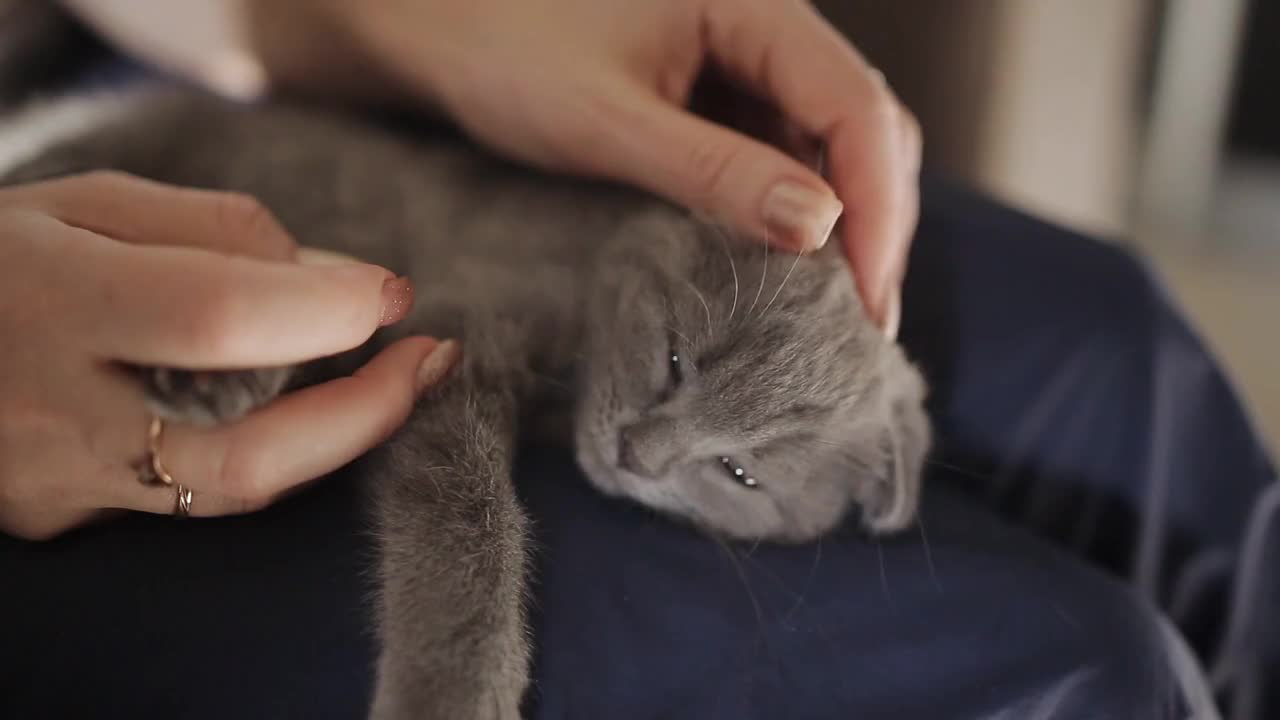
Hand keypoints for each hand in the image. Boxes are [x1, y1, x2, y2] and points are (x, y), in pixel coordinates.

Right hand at [0, 172, 456, 539]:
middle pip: (244, 455)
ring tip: (394, 382)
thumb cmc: (3, 254)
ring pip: (231, 489)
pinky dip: (269, 447)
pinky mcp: (68, 518)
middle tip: (433, 362)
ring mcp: (58, 484)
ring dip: (334, 439)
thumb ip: (219, 233)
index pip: (215, 317)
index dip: (325, 308)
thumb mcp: (87, 203)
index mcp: (50, 300)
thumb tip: (343, 280)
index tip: (390, 293)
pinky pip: (196, 491)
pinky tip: (301, 402)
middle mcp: (54, 412)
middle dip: (365, 416)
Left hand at [245, 0, 918, 335]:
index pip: (857, 105)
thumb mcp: (609, 122)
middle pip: (863, 125)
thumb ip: (716, 170)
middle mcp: (765, 27)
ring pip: (831, 145)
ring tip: (836, 314)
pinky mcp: (721, 96)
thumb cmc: (505, 51)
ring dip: (844, 225)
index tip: (869, 300)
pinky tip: (789, 271)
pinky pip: (783, 154)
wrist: (438, 30)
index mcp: (753, 4)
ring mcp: (746, 62)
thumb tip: (823, 228)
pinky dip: (795, 215)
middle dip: (876, 224)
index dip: (880, 207)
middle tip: (864, 325)